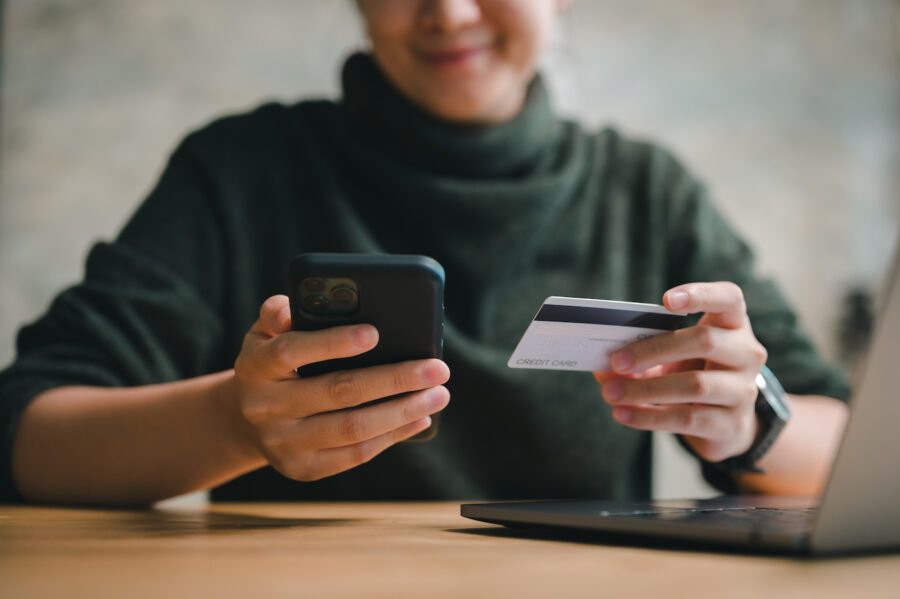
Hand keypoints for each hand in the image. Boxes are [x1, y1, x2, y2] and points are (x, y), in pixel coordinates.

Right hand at [231, 295, 449, 481]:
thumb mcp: (266, 333)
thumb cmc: (273, 363)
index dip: (333, 343)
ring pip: (352, 428)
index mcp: (255, 365)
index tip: (374, 332)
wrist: (247, 420)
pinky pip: (355, 454)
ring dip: (402, 411)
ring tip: (438, 394)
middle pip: (337, 392)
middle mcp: (264, 407)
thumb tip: (295, 305)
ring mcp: (282, 442)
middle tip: (436, 368)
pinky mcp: (302, 468)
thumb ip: (279, 313)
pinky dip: (392, 436)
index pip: (291, 351)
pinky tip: (419, 417)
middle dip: (394, 378)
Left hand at [595, 282, 767, 461]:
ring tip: (611, 393)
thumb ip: (641, 353)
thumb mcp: (672, 356)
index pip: (728, 298)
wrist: (724, 422)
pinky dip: (649, 416)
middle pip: (704, 341)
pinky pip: (687, 419)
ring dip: (645, 389)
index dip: (700, 295)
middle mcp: (746, 353)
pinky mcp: (732, 424)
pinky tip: (623, 414)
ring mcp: (744, 389)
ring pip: (694, 385)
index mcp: (732, 323)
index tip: (666, 301)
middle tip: (616, 361)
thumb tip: (602, 366)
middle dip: (654, 350)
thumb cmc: (693, 372)